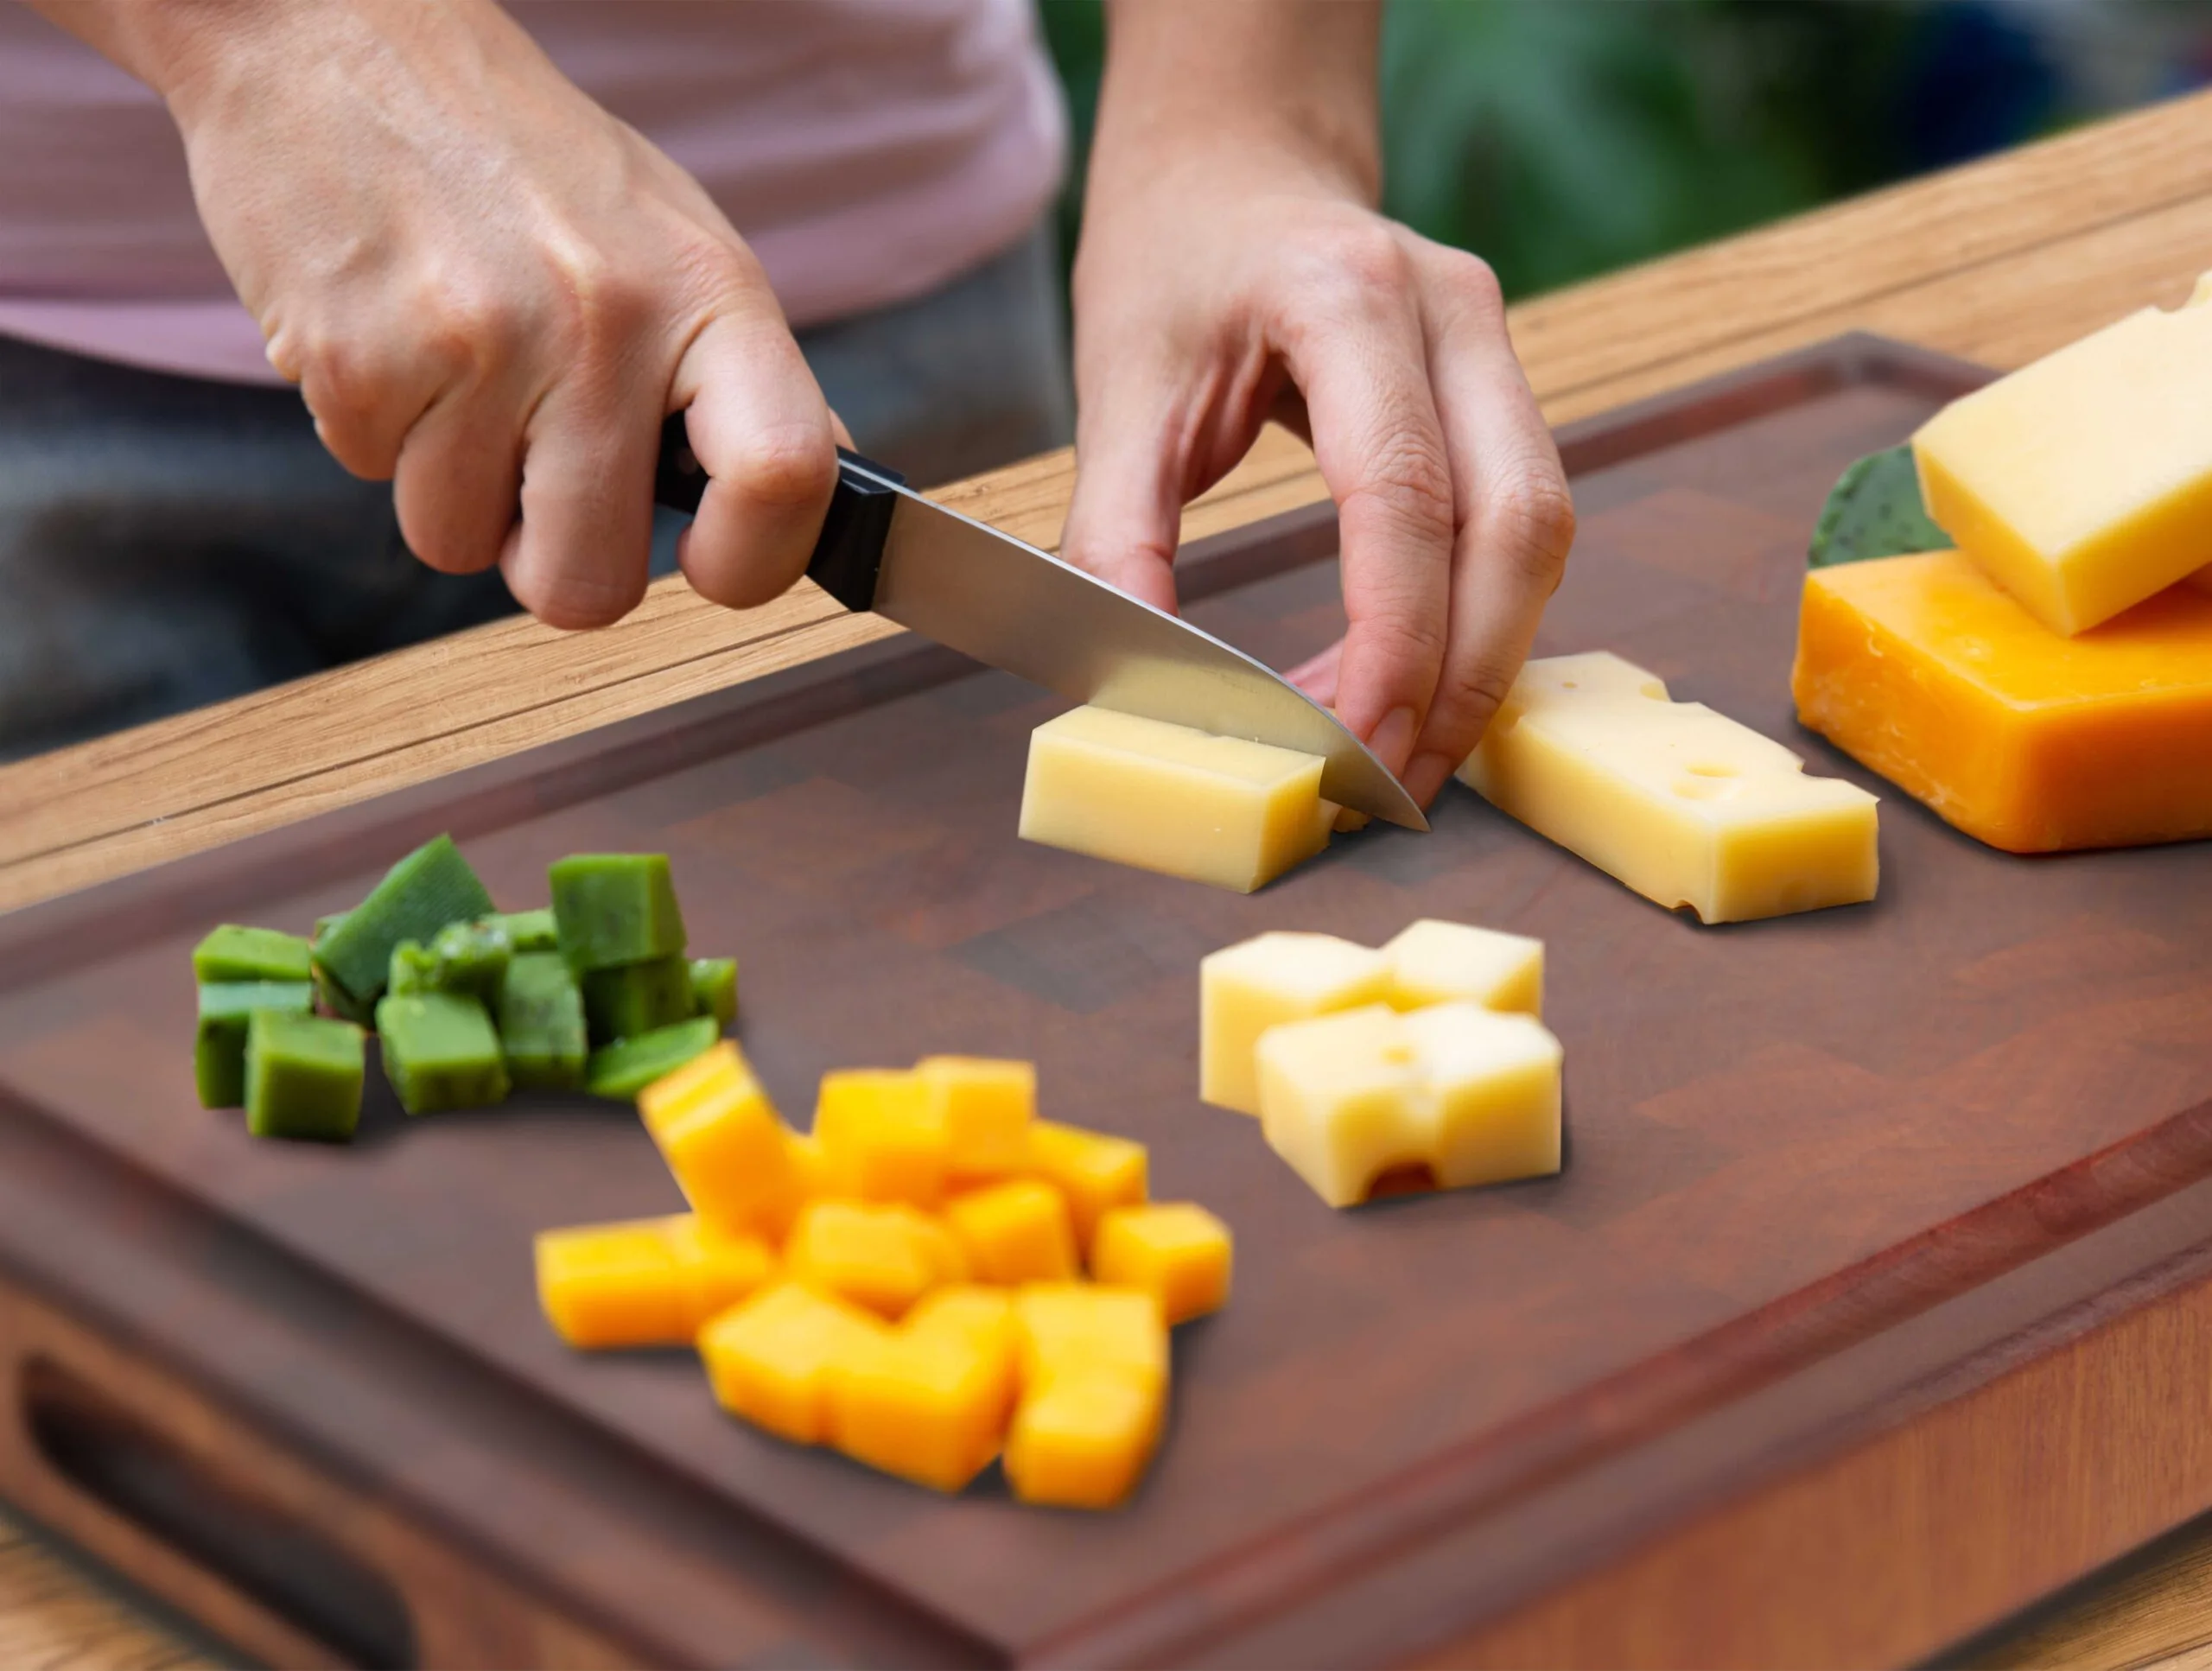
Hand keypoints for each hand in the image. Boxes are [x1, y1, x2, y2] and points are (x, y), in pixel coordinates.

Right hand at [122, 0, 840, 626]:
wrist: (335, 35)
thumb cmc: (517, 158)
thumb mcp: (671, 240)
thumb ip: (741, 375)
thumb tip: (817, 492)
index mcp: (707, 292)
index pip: (784, 478)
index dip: (752, 563)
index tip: (711, 565)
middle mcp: (606, 323)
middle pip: (592, 584)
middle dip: (551, 562)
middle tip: (532, 479)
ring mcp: (480, 346)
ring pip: (460, 543)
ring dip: (447, 485)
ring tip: (450, 368)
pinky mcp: (358, 361)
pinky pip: (370, 480)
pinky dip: (373, 430)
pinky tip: (390, 332)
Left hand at [1059, 16, 1573, 807]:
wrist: (1234, 166)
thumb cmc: (1173, 262)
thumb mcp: (1120, 388)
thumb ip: (1116, 535)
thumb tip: (1134, 682)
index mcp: (1349, 299)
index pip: (1405, 498)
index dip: (1392, 643)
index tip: (1351, 747)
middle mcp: (1452, 313)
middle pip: (1517, 528)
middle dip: (1463, 681)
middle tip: (1386, 790)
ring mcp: (1495, 345)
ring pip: (1541, 536)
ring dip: (1481, 663)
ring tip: (1397, 759)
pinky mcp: (1501, 388)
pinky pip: (1521, 524)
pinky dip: (1477, 619)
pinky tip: (1413, 686)